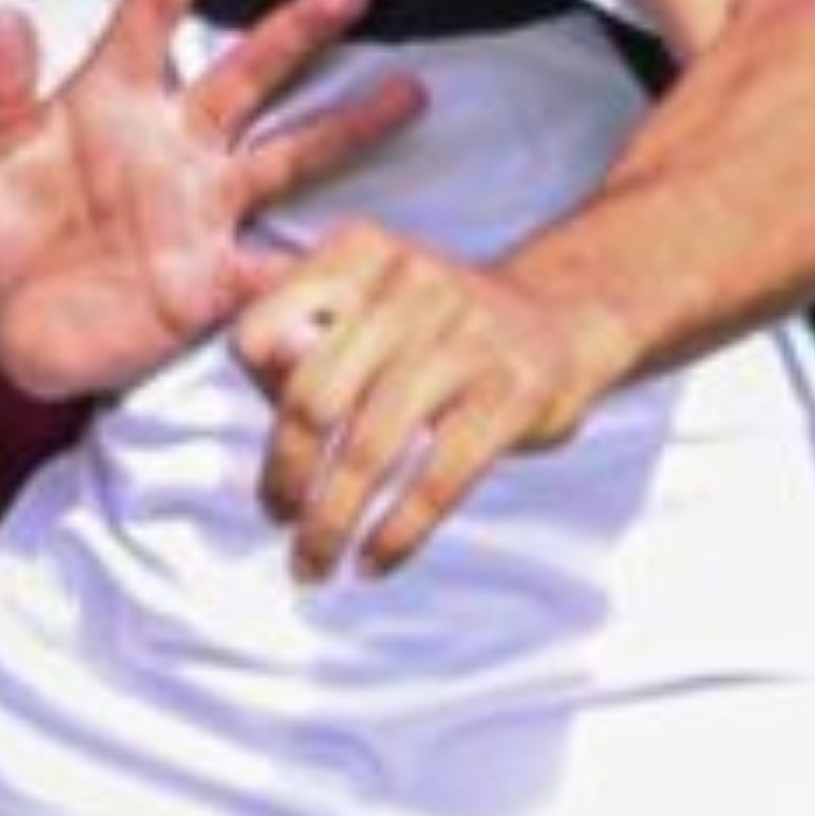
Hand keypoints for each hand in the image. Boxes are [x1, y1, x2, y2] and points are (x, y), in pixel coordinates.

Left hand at [0, 0, 426, 400]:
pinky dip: (318, 269)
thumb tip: (7, 20)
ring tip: (409, 91)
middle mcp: (169, 142)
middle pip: (247, 73)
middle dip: (298, 30)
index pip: (151, 8)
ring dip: (345, 128)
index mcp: (109, 98)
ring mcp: (197, 209)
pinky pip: (274, 273)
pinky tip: (367, 254)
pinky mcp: (206, 280)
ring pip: (287, 156)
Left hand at [236, 228, 618, 584]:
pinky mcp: (514, 392)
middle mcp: (409, 283)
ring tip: (313, 563)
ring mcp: (466, 337)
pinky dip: (398, 532)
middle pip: (313, 398)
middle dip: (286, 475)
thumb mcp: (368, 303)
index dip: (252, 397)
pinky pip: (439, 477)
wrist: (562, 318)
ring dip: (332, 521)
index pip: (263, 330)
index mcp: (357, 252)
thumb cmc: (435, 327)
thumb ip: (303, 331)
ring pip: (369, 448)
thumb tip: (261, 371)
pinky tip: (374, 562)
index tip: (269, 449)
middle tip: (278, 519)